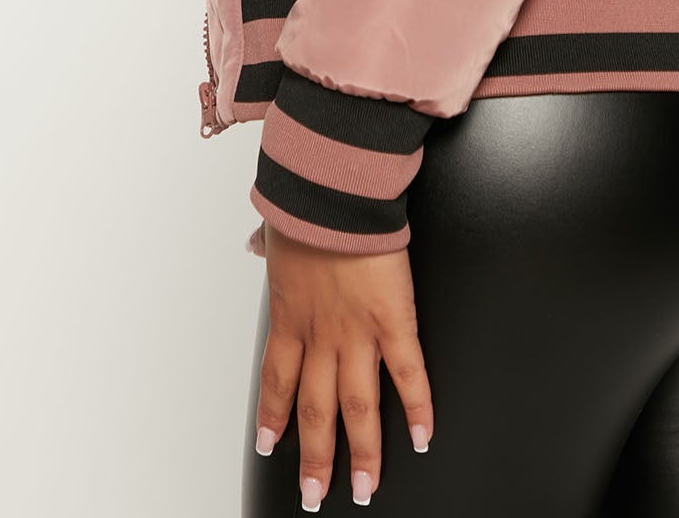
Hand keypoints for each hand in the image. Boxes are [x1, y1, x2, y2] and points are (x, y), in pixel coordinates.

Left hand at [252, 221, 434, 508]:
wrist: (334, 192)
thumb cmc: (305, 203)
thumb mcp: (274, 228)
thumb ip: (268, 245)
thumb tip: (257, 242)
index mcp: (290, 315)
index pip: (277, 381)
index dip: (275, 416)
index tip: (273, 445)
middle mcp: (321, 336)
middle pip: (316, 409)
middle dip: (316, 457)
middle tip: (316, 494)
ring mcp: (357, 333)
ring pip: (359, 407)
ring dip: (362, 453)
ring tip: (366, 487)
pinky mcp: (394, 320)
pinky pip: (407, 373)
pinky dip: (417, 407)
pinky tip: (422, 436)